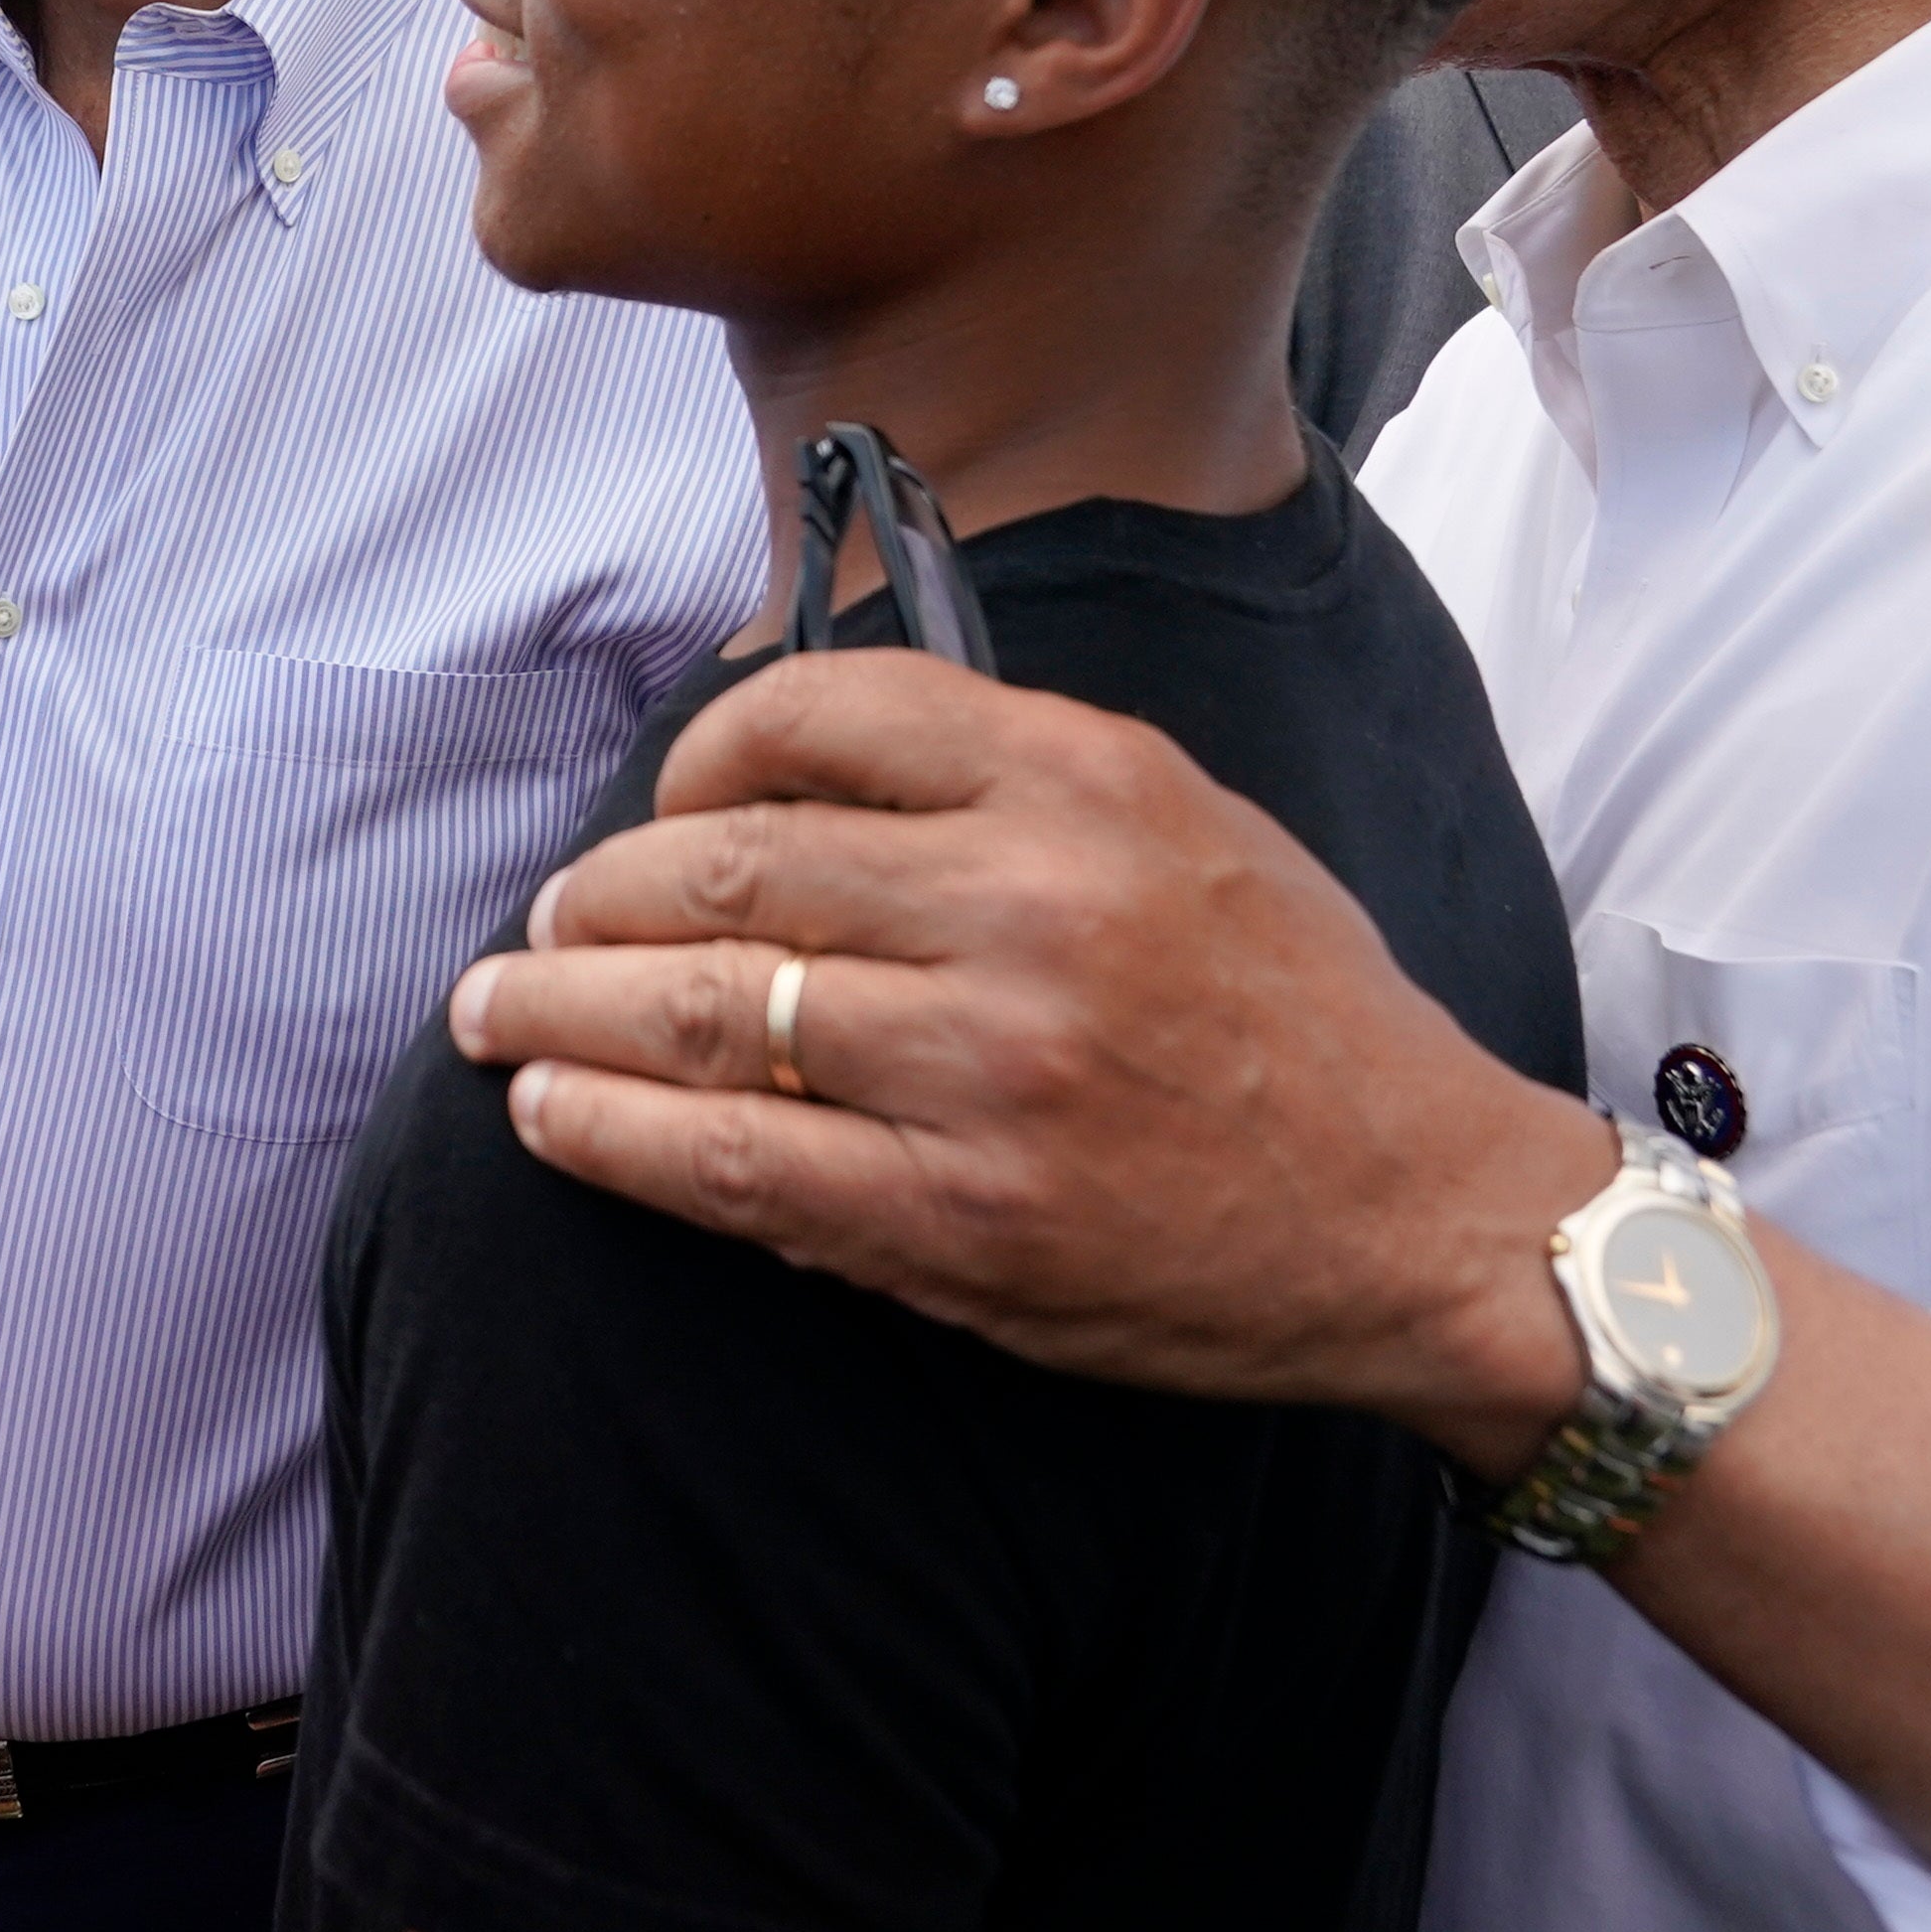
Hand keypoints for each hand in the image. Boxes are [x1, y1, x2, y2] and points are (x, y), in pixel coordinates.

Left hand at [446, 647, 1601, 1462]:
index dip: (699, 753)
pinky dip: (614, 1132)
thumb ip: (1012, 779)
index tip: (660, 802)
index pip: (821, 713)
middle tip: (543, 921)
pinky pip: (736, 1164)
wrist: (1430, 1215)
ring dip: (561, 1008)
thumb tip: (797, 773)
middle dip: (596, 894)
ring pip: (700, 1014)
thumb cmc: (1303, 1015)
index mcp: (1085, 781)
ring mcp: (990, 1070)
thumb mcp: (1187, 821)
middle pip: (730, 866)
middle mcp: (1028, 906)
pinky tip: (556, 1114)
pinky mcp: (966, 1218)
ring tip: (500, 1011)